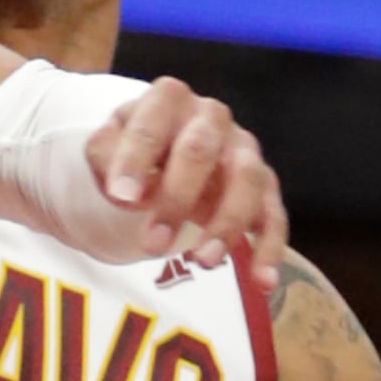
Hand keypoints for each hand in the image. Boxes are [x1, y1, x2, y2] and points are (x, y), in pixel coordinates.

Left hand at [87, 78, 288, 284]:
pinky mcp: (264, 185)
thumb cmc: (136, 150)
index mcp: (168, 100)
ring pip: (246, 181)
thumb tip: (124, 191)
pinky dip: (270, 248)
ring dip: (226, 223)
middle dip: (176, 199)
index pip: (151, 126)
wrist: (167, 152)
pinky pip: (274, 215)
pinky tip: (262, 280)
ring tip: (203, 261)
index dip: (135, 161)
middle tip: (152, 243)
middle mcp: (212, 118)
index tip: (121, 198)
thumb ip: (106, 158)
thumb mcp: (108, 146)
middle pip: (200, 150)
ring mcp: (243, 150)